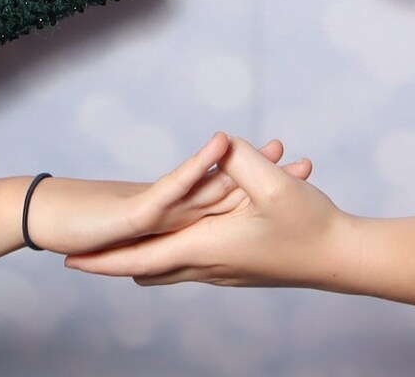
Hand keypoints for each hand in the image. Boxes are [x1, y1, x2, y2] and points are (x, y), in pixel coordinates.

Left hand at [65, 134, 352, 287]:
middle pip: (150, 269)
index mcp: (206, 249)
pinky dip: (181, 246)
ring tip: (124, 248)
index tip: (71, 262)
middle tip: (86, 255)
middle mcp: (209, 266)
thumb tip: (218, 143)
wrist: (344, 258)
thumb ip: (237, 160)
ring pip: (174, 266)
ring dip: (150, 254)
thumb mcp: (273, 184)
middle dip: (118, 262)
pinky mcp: (242, 267)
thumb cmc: (310, 225)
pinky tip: (190, 228)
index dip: (104, 261)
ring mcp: (226, 271)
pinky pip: (197, 259)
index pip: (141, 260)